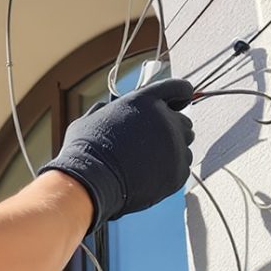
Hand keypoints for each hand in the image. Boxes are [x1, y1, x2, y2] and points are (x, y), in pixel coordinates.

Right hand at [38, 77, 194, 224]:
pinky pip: (182, 169)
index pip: (179, 88)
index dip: (181, 94)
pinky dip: (170, 173)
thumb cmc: (85, 151)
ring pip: (184, 147)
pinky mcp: (178, 172)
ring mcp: (175, 146)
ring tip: (146, 163)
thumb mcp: (90, 120)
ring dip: (171, 152)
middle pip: (184, 121)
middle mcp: (165, 119)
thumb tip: (106, 109)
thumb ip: (107, 110)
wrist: (91, 183)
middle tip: (152, 143)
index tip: (180, 101)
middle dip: (171, 130)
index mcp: (145, 100)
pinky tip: (149, 177)